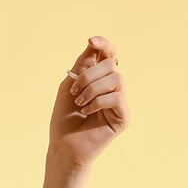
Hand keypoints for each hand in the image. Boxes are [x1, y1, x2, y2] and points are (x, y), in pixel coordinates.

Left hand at [49, 34, 129, 167]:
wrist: (63, 146)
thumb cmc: (64, 118)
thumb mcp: (69, 85)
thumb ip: (82, 65)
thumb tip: (93, 44)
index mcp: (100, 79)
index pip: (109, 54)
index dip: (103, 44)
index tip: (90, 41)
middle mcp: (113, 88)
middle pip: (111, 64)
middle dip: (89, 75)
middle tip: (74, 92)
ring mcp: (119, 102)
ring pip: (116, 79)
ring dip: (92, 89)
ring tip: (80, 103)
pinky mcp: (123, 117)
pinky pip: (117, 98)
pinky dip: (98, 102)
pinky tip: (87, 112)